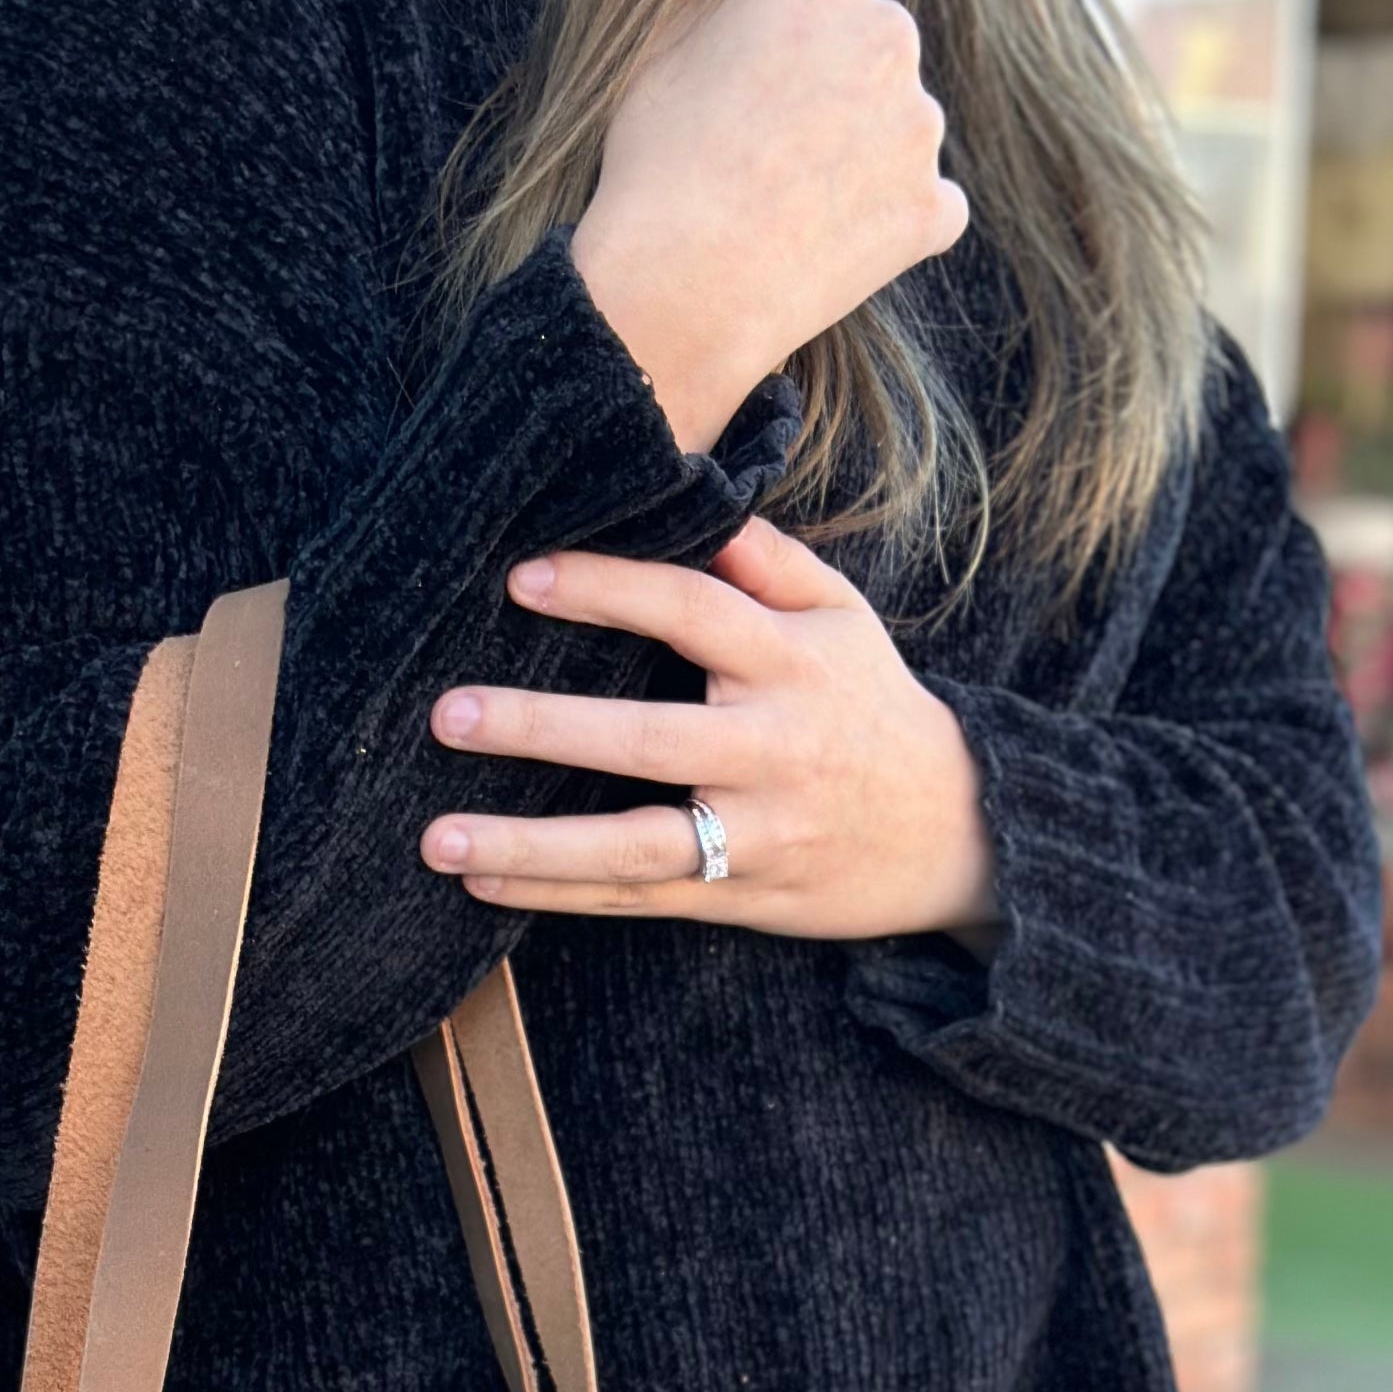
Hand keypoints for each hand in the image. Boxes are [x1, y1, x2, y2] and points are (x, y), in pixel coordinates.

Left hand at [422, 516, 991, 942]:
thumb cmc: (873, 706)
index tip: (521, 577)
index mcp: (791, 663)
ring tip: (437, 839)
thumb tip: (687, 493)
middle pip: (645, 740)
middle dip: (543, 730)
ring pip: (631, 845)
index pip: (691, 612)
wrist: (955, 834)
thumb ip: (764, 558)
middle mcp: (770, 751)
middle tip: (448, 713)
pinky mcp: (739, 896)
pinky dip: (556, 893)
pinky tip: (482, 880)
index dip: (608, 591)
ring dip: (530, 844)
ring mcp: (754, 833)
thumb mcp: (842, 617)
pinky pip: (636, 899)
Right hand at [570, 0, 966, 454]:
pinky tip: (835, 246)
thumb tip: (765, 5)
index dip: (807, 5)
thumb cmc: (656, 167)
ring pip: (901, 127)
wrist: (680, 291)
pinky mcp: (931, 208)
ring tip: (795, 207)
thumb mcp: (668, 49)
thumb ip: (737, 6)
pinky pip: (928, 206)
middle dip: (839, 81)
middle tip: (776, 143)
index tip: (784, 46)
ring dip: (864, 153)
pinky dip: (895, 223)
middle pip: (876, 43)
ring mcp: (918, 126)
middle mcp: (886, 34)